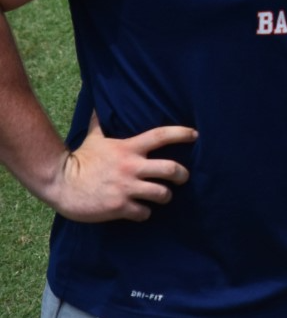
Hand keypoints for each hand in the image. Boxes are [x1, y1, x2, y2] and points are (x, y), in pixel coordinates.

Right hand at [51, 113, 197, 222]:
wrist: (60, 183)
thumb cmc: (80, 159)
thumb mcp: (94, 138)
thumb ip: (101, 123)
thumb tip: (98, 104)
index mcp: (129, 148)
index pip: (162, 135)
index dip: (182, 133)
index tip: (195, 134)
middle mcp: (132, 167)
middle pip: (171, 169)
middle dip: (182, 175)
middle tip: (183, 178)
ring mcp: (126, 188)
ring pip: (162, 194)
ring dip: (166, 196)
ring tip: (162, 196)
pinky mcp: (119, 207)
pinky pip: (144, 213)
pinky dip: (145, 213)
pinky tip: (141, 211)